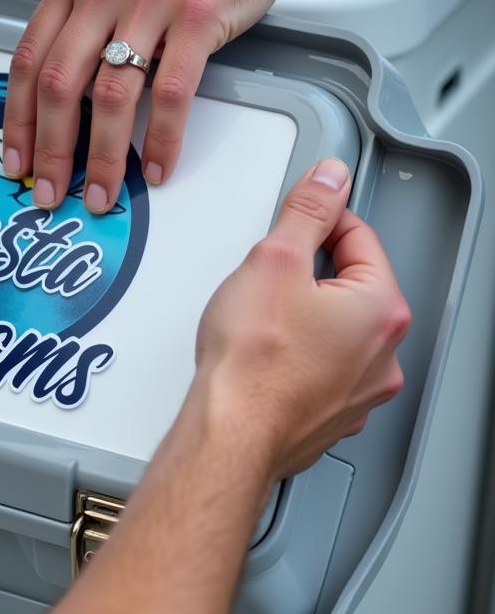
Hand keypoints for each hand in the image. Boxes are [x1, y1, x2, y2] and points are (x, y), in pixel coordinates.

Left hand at [1, 0, 285, 212]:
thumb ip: (78, 20)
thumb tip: (55, 96)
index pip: (30, 60)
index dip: (18, 119)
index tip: (16, 160)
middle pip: (61, 84)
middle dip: (51, 150)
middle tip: (49, 193)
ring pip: (111, 95)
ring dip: (103, 158)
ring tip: (102, 194)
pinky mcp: (196, 14)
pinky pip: (171, 93)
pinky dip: (161, 139)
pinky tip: (156, 167)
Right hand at [193, 158, 410, 482]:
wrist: (231, 432)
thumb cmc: (252, 362)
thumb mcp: (275, 259)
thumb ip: (307, 211)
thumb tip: (329, 181)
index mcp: (381, 309)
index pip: (359, 239)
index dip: (319, 222)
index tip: (295, 223)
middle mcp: (383, 355)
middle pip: (349, 286)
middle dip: (308, 275)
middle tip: (267, 282)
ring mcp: (360, 392)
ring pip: (335, 332)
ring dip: (304, 319)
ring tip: (262, 324)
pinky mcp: (330, 417)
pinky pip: (320, 371)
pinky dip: (298, 360)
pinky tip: (266, 359)